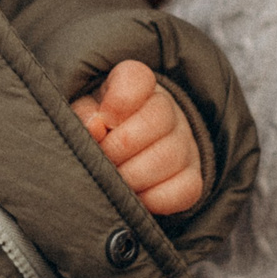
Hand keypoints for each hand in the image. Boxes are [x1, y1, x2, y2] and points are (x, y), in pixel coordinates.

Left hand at [71, 59, 204, 214]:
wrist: (126, 153)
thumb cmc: (98, 129)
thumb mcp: (84, 115)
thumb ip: (83, 117)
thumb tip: (95, 127)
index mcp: (136, 84)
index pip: (137, 79)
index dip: (118, 103)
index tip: (102, 122)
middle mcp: (167, 109)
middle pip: (156, 120)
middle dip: (120, 147)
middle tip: (102, 160)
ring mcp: (185, 144)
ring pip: (168, 157)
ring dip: (132, 176)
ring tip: (113, 181)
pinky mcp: (193, 178)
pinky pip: (184, 190)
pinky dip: (153, 199)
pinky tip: (134, 196)